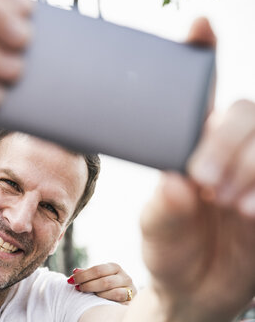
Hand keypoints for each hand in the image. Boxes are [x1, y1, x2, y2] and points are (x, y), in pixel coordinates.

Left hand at [68, 263, 136, 303]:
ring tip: (88, 294)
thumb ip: (87, 274)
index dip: (83, 275)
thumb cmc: (107, 284)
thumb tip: (75, 272)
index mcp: (115, 267)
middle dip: (88, 285)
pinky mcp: (131, 301)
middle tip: (77, 288)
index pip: (98, 270)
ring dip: (98, 294)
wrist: (125, 296)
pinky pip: (119, 302)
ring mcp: (130, 289)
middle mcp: (124, 277)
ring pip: (113, 292)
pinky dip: (107, 300)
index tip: (71, 280)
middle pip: (105, 281)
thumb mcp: (98, 276)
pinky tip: (98, 300)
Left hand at [140, 100, 254, 321]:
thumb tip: (174, 181)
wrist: (196, 291)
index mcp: (195, 151)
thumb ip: (164, 207)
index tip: (196, 172)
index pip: (210, 111)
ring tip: (233, 207)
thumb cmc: (170, 249)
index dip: (213, 130)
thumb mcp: (156, 230)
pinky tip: (251, 214)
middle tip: (208, 187)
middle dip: (232, 148)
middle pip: (249, 116)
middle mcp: (231, 157)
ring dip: (254, 167)